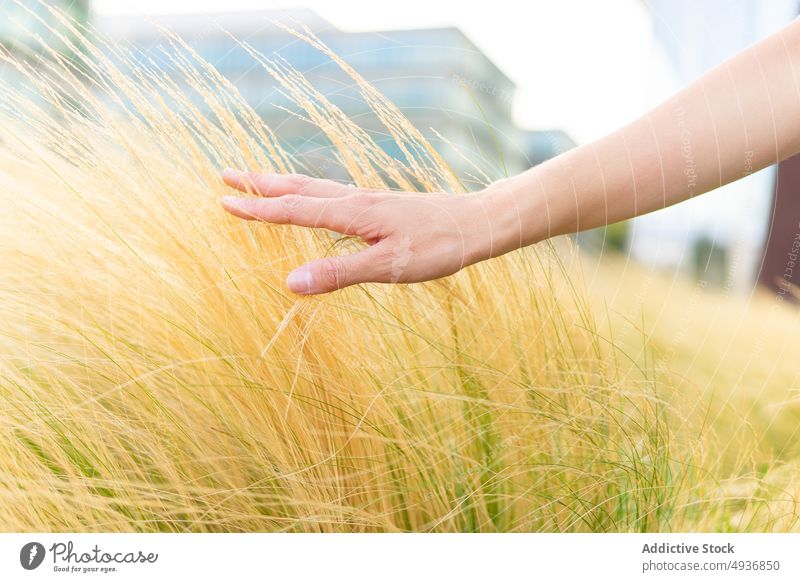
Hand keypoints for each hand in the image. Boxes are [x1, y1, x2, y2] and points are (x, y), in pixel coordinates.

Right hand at [220, 169, 502, 294]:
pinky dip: (306, 191)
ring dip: (281, 183)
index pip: (294, 210)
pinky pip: (330, 193)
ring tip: (256, 180)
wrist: (474, 223)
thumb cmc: (436, 247)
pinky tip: (311, 199)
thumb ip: (340, 274)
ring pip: (313, 187)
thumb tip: (291, 283)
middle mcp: (355, 200)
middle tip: (225, 173)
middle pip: (297, 188)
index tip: (224, 202)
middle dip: (260, 183)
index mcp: (352, 213)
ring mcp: (366, 200)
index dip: (258, 208)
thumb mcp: (388, 267)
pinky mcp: (378, 205)